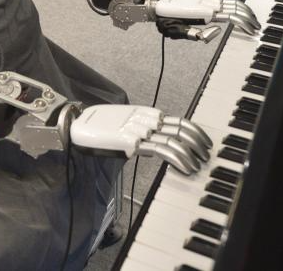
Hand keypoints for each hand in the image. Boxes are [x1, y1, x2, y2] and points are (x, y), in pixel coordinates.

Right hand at [70, 105, 211, 174]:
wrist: (76, 126)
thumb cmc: (98, 129)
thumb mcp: (125, 128)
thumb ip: (141, 134)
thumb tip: (154, 146)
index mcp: (146, 114)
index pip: (178, 120)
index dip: (196, 132)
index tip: (205, 143)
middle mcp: (145, 119)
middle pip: (181, 128)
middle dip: (198, 143)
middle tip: (206, 155)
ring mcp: (139, 129)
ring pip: (174, 138)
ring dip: (190, 153)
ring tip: (197, 165)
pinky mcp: (132, 141)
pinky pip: (161, 149)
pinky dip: (177, 158)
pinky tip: (184, 167)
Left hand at [154, 0, 260, 35]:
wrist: (157, 5)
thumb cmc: (167, 21)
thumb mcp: (180, 33)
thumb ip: (198, 35)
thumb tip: (216, 30)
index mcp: (205, 12)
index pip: (232, 16)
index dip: (244, 23)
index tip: (252, 30)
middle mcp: (207, 2)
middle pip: (236, 7)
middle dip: (249, 17)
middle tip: (257, 27)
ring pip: (232, 2)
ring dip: (245, 11)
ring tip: (252, 20)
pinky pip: (224, 0)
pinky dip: (236, 6)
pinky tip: (240, 12)